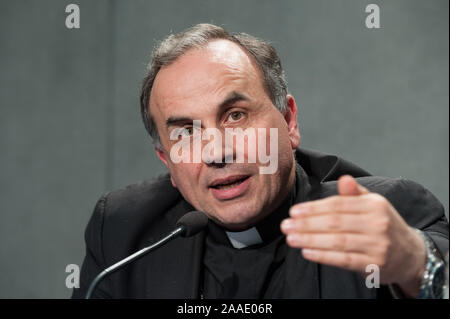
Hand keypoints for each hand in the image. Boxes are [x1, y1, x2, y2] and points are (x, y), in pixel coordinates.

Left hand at [280, 175, 425, 296]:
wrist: (410, 254)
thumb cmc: (384, 225)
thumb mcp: (374, 205)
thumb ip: (355, 193)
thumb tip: (343, 178)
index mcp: (374, 205)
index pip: (338, 205)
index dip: (313, 209)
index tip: (293, 212)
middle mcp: (377, 224)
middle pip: (335, 223)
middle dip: (306, 224)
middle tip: (286, 225)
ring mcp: (377, 246)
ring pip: (337, 241)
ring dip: (310, 240)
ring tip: (291, 238)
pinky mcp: (374, 265)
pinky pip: (344, 260)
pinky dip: (323, 256)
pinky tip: (307, 252)